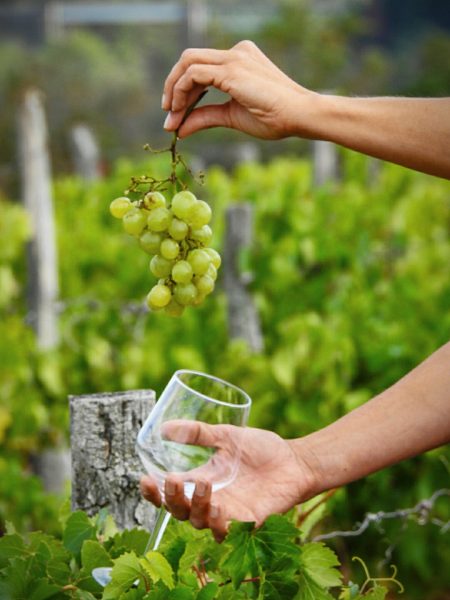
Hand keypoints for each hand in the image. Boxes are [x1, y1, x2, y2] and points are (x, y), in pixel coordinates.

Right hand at [140, 422, 315, 541]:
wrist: (294, 460)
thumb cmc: (260, 448)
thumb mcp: (226, 436)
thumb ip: (198, 432)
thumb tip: (164, 427)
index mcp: (201, 480)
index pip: (170, 492)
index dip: (154, 491)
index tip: (144, 479)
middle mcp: (210, 501)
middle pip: (179, 511)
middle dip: (170, 500)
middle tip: (169, 480)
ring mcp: (228, 513)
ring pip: (199, 522)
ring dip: (195, 507)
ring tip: (202, 485)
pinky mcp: (247, 522)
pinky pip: (227, 530)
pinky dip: (218, 521)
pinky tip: (216, 506)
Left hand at [162, 40, 317, 139]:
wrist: (299, 116)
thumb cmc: (274, 118)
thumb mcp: (231, 117)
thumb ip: (205, 118)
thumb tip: (178, 130)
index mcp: (239, 59)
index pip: (201, 66)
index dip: (183, 89)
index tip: (175, 112)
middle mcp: (236, 53)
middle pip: (189, 59)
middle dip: (172, 85)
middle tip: (167, 111)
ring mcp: (234, 58)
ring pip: (188, 62)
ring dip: (174, 90)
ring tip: (172, 116)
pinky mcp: (231, 70)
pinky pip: (194, 74)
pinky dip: (181, 92)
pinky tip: (179, 112)